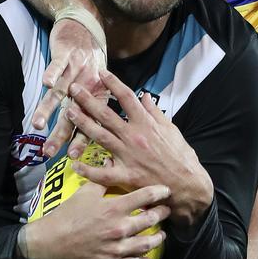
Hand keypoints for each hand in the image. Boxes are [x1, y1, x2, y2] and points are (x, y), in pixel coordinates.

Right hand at [22, 179, 169, 258]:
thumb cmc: (66, 216)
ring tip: (161, 234)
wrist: (49, 244)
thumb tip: (110, 162)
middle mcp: (119, 228)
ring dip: (158, 238)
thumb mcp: (83, 194)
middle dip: (162, 214)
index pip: (145, 196)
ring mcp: (117, 248)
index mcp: (114, 208)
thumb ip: (101, 179)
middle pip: (151, 220)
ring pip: (147, 244)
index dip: (159, 192)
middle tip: (167, 211)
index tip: (167, 191)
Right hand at [31, 19, 107, 157]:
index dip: (80, 139)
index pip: (87, 123)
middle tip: (48, 151)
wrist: (86, 29)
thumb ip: (88, 109)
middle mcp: (85, 88)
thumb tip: (82, 136)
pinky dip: (53, 73)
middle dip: (59, 133)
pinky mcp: (65, 55)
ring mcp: (75, 71)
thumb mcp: (95, 86)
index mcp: (94, 98)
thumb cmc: (88, 63)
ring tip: (37, 124)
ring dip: (49, 108)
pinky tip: (45, 83)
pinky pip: (57, 65)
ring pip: (60, 93)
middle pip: (71, 114)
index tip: (71, 156)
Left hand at [67, 70, 213, 226]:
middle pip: (106, 114)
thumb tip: (145, 96)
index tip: (101, 73)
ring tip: (68, 112)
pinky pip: (104, 174)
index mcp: (146, 124)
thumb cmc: (181, 157)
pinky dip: (89, 170)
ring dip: (83, 124)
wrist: (188, 185)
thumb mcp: (171, 130)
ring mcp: (128, 156)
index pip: (127, 97)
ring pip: (100, 136)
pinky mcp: (127, 176)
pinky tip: (74, 165)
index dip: (113, 83)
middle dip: (88, 100)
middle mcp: (134, 136)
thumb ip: (155, 113)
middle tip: (73, 89)